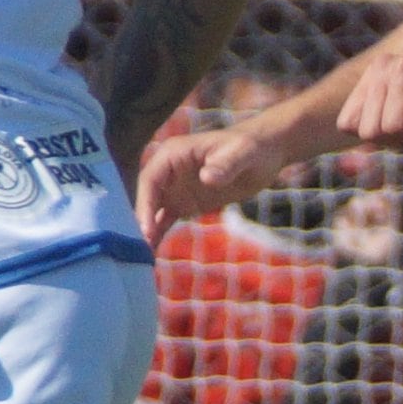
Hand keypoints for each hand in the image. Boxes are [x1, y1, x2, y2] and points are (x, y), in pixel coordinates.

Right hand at [133, 118, 285, 246]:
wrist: (264, 155)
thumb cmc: (251, 147)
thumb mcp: (241, 153)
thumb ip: (225, 165)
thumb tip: (206, 178)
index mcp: (173, 153)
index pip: (150, 179)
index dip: (145, 203)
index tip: (146, 227)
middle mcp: (168, 171)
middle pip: (146, 197)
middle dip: (140, 221)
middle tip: (138, 248)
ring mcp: (174, 188)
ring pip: (152, 211)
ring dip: (146, 231)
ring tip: (140, 256)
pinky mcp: (184, 203)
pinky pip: (165, 220)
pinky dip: (158, 235)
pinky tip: (150, 253)